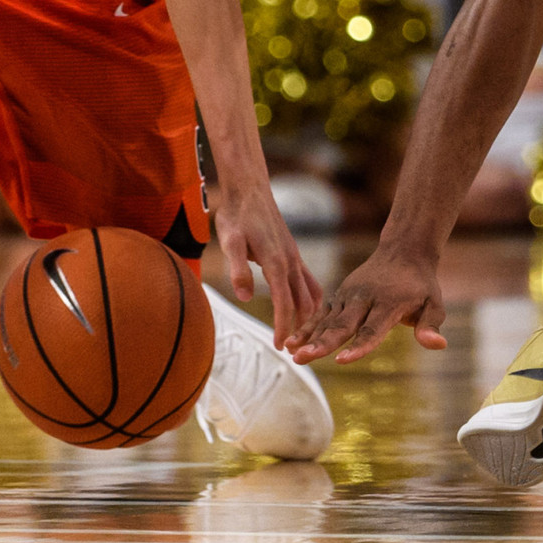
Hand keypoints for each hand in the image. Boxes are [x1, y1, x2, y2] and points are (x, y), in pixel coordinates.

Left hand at [208, 177, 322, 345]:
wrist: (249, 190)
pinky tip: (308, 312)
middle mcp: (291, 261)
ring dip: (308, 318)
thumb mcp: (230, 242)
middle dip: (300, 329)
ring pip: (311, 294)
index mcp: (277, 262)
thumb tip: (247, 297)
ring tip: (300, 338)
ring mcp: (295, 257)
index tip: (279, 347)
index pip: (285, 303)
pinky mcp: (294, 254)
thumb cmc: (236, 216)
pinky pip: (310, 282)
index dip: (283, 327)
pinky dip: (312, 301)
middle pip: (303, 304)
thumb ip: (238, 269)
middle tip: (292, 352)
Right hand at [286, 240, 447, 362]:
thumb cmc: (421, 285)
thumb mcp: (434, 304)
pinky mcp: (340, 295)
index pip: (372, 329)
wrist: (403, 251)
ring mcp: (349, 294)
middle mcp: (364, 297)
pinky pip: (322, 313)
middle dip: (323, 343)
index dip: (359, 346)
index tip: (342, 361)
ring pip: (328, 319)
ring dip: (309, 337)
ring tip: (292, 353)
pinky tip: (291, 343)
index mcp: (388, 303)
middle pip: (342, 325)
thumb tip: (437, 346)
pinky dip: (307, 327)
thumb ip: (430, 325)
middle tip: (304, 359)